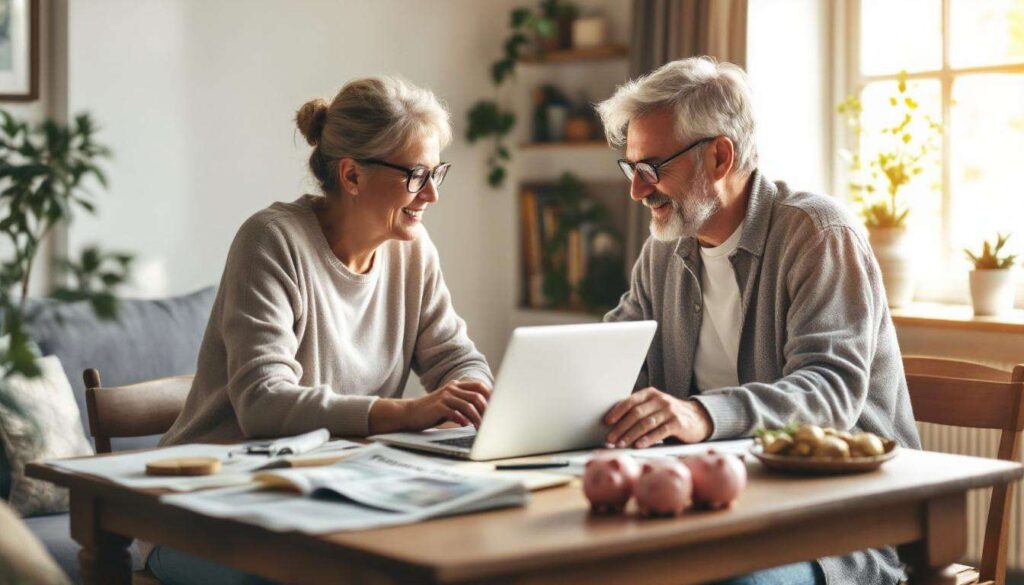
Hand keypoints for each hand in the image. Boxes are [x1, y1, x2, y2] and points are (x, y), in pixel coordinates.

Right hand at [369, 379, 491, 434]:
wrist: (410, 413)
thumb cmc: (433, 411)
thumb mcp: (450, 403)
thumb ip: (464, 402)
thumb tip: (485, 412)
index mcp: (456, 385)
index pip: (479, 386)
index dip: (491, 395)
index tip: (499, 407)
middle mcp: (452, 388)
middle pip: (476, 396)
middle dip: (486, 410)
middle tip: (491, 422)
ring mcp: (445, 396)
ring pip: (468, 405)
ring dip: (477, 418)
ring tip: (480, 428)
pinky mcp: (438, 407)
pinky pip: (455, 412)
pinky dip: (463, 420)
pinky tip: (466, 425)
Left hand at [603, 387, 712, 447]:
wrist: (698, 419)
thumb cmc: (668, 416)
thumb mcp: (654, 408)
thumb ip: (638, 411)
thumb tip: (612, 424)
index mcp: (650, 394)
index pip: (630, 401)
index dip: (617, 411)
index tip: (606, 422)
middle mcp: (660, 400)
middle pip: (636, 413)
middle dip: (620, 427)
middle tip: (610, 439)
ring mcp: (670, 411)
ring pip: (646, 423)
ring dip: (630, 435)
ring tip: (620, 444)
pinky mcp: (679, 423)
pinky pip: (660, 432)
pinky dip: (647, 439)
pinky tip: (638, 445)